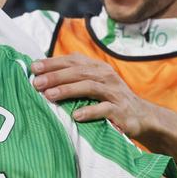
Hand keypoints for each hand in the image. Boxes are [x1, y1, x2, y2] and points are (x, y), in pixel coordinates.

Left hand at [30, 54, 158, 138]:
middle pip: (79, 72)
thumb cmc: (110, 100)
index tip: (33, 67)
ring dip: (68, 90)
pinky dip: (90, 111)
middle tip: (36, 83)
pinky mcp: (121, 110)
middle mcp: (106, 76)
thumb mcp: (94, 85)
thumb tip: (42, 77)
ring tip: (49, 96)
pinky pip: (104, 109)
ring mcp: (114, 93)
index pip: (73, 61)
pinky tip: (76, 116)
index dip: (53, 63)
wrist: (142, 116)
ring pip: (89, 87)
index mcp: (98, 68)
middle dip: (56, 76)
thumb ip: (74, 79)